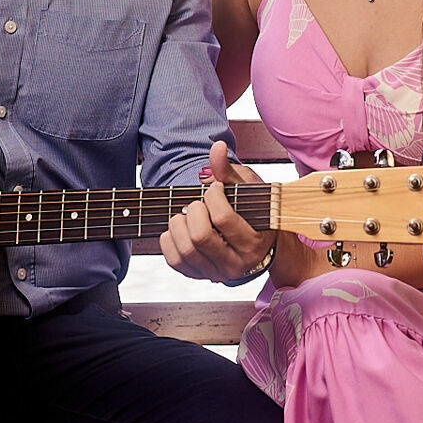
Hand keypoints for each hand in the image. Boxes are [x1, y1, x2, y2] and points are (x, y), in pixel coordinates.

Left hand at [160, 142, 275, 282]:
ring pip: (185, 250)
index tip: (216, 189)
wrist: (253, 240)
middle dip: (194, 210)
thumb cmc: (252, 210)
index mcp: (253, 243)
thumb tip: (216, 147)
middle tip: (199, 203)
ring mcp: (215, 274)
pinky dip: (169, 239)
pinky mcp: (198, 276)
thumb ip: (228, 170)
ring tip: (187, 213)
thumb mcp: (246, 188)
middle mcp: (236, 265)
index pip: (223, 218)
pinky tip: (180, 227)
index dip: (213, 196)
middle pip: (200, 236)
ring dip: (179, 224)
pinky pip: (174, 261)